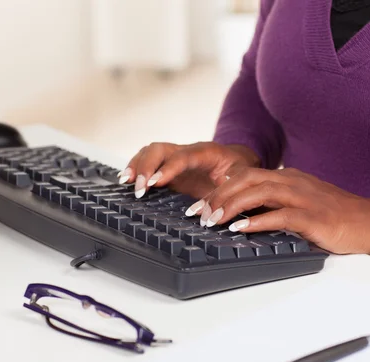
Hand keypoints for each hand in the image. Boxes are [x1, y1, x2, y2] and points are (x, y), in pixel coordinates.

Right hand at [118, 142, 259, 198]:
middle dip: (146, 167)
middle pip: (159, 150)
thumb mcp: (242, 178)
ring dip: (137, 166)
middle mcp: (186, 151)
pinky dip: (136, 170)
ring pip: (150, 153)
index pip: (182, 156)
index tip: (156, 182)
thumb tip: (216, 204)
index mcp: (206, 152)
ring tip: (127, 182)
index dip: (168, 168)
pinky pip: (147, 163)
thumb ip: (229, 189)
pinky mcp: (168, 168)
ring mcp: (175, 159)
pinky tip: (127, 182)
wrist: (238, 163)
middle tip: (140, 189)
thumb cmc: (240, 171)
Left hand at [188, 167, 369, 260]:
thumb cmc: (332, 215)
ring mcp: (302, 197)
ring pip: (259, 193)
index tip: (199, 205)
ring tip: (212, 221)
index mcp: (285, 177)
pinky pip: (280, 215)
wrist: (369, 222)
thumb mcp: (298, 202)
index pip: (244, 176)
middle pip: (246, 180)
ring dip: (231, 206)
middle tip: (198, 214)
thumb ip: (273, 203)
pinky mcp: (312, 216)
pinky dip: (257, 222)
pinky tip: (240, 230)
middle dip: (218, 196)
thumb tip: (241, 214)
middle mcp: (291, 182)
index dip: (218, 189)